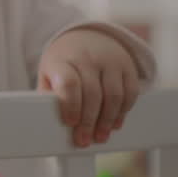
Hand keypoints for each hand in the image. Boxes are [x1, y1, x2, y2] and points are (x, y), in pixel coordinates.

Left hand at [38, 29, 140, 147]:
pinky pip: (130, 93)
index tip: (70, 123)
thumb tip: (47, 121)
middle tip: (84, 140)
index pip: (68, 83)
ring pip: (113, 96)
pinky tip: (114, 123)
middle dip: (88, 122)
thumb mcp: (48, 73)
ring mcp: (110, 60)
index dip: (71, 105)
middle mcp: (87, 57)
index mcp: (63, 59)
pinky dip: (123, 112)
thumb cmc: (64, 62)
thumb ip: (48, 94)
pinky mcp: (127, 66)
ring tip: (100, 136)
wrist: (86, 36)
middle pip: (92, 94)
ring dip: (107, 121)